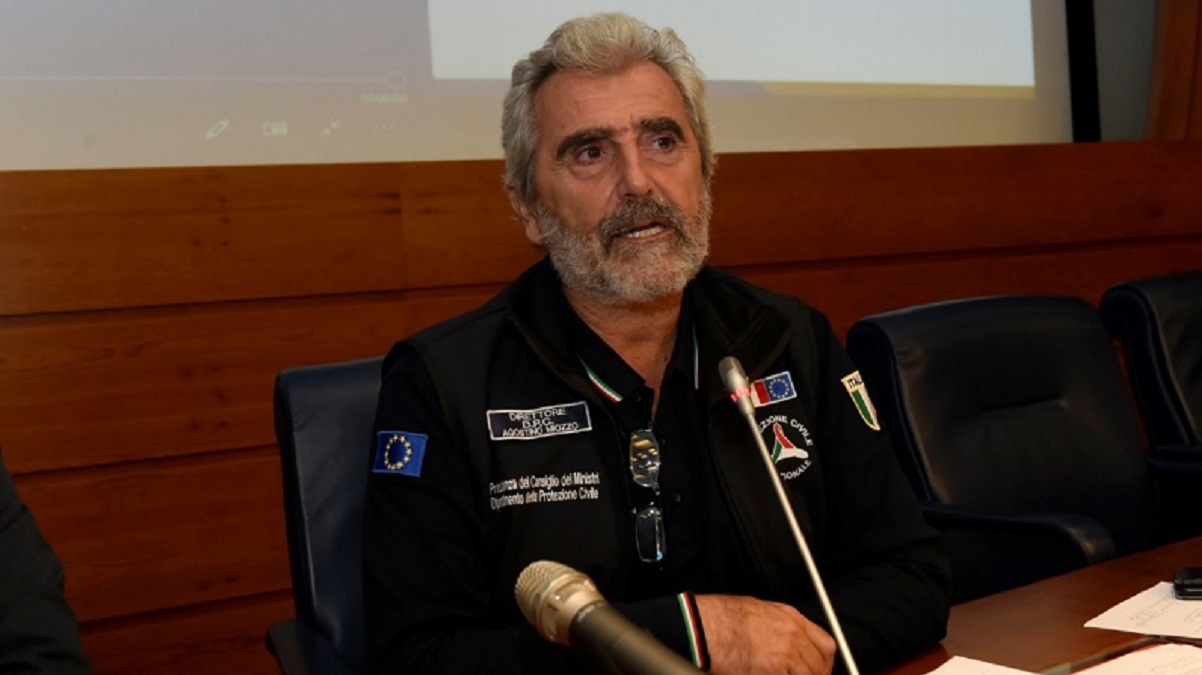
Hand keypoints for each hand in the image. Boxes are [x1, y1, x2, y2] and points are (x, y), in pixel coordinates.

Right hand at [695, 594, 835, 674]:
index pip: (826, 645)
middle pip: (819, 667)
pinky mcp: (773, 672)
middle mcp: (793, 636)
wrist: (704, 626)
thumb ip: (780, 627)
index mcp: (790, 618)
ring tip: (779, 674)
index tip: (818, 671)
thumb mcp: (759, 611)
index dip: (824, 663)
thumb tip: (789, 644)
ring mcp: (785, 656)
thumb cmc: (720, 617)